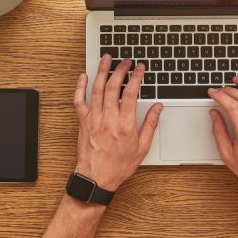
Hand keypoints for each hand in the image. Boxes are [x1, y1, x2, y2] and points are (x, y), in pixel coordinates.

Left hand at [73, 55, 162, 191]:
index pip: (131, 93)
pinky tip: (84, 76)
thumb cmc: (118, 165)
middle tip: (125, 60)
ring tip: (106, 59)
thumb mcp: (142, 147)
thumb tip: (158, 108)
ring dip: (102, 71)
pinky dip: (80, 86)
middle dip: (120, 69)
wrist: (97, 178)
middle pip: (114, 87)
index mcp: (125, 125)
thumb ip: (150, 124)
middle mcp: (108, 119)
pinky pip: (79, 100)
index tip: (140, 68)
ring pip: (97, 89)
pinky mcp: (83, 121)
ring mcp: (94, 119)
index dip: (136, 77)